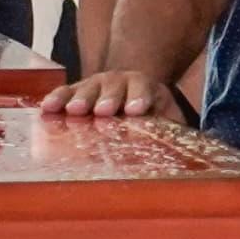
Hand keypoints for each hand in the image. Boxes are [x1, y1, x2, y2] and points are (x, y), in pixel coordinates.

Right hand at [43, 67, 186, 119]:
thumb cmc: (151, 113)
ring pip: (88, 88)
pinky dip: (57, 99)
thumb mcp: (167, 118)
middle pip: (114, 87)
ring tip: (74, 110)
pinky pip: (66, 93)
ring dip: (80, 98)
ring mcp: (96, 84)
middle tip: (102, 110)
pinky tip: (47, 108)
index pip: (143, 90)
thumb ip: (175, 131)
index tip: (136, 110)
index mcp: (145, 87)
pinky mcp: (77, 91)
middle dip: (108, 98)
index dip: (139, 98)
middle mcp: (119, 82)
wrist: (130, 87)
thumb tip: (192, 156)